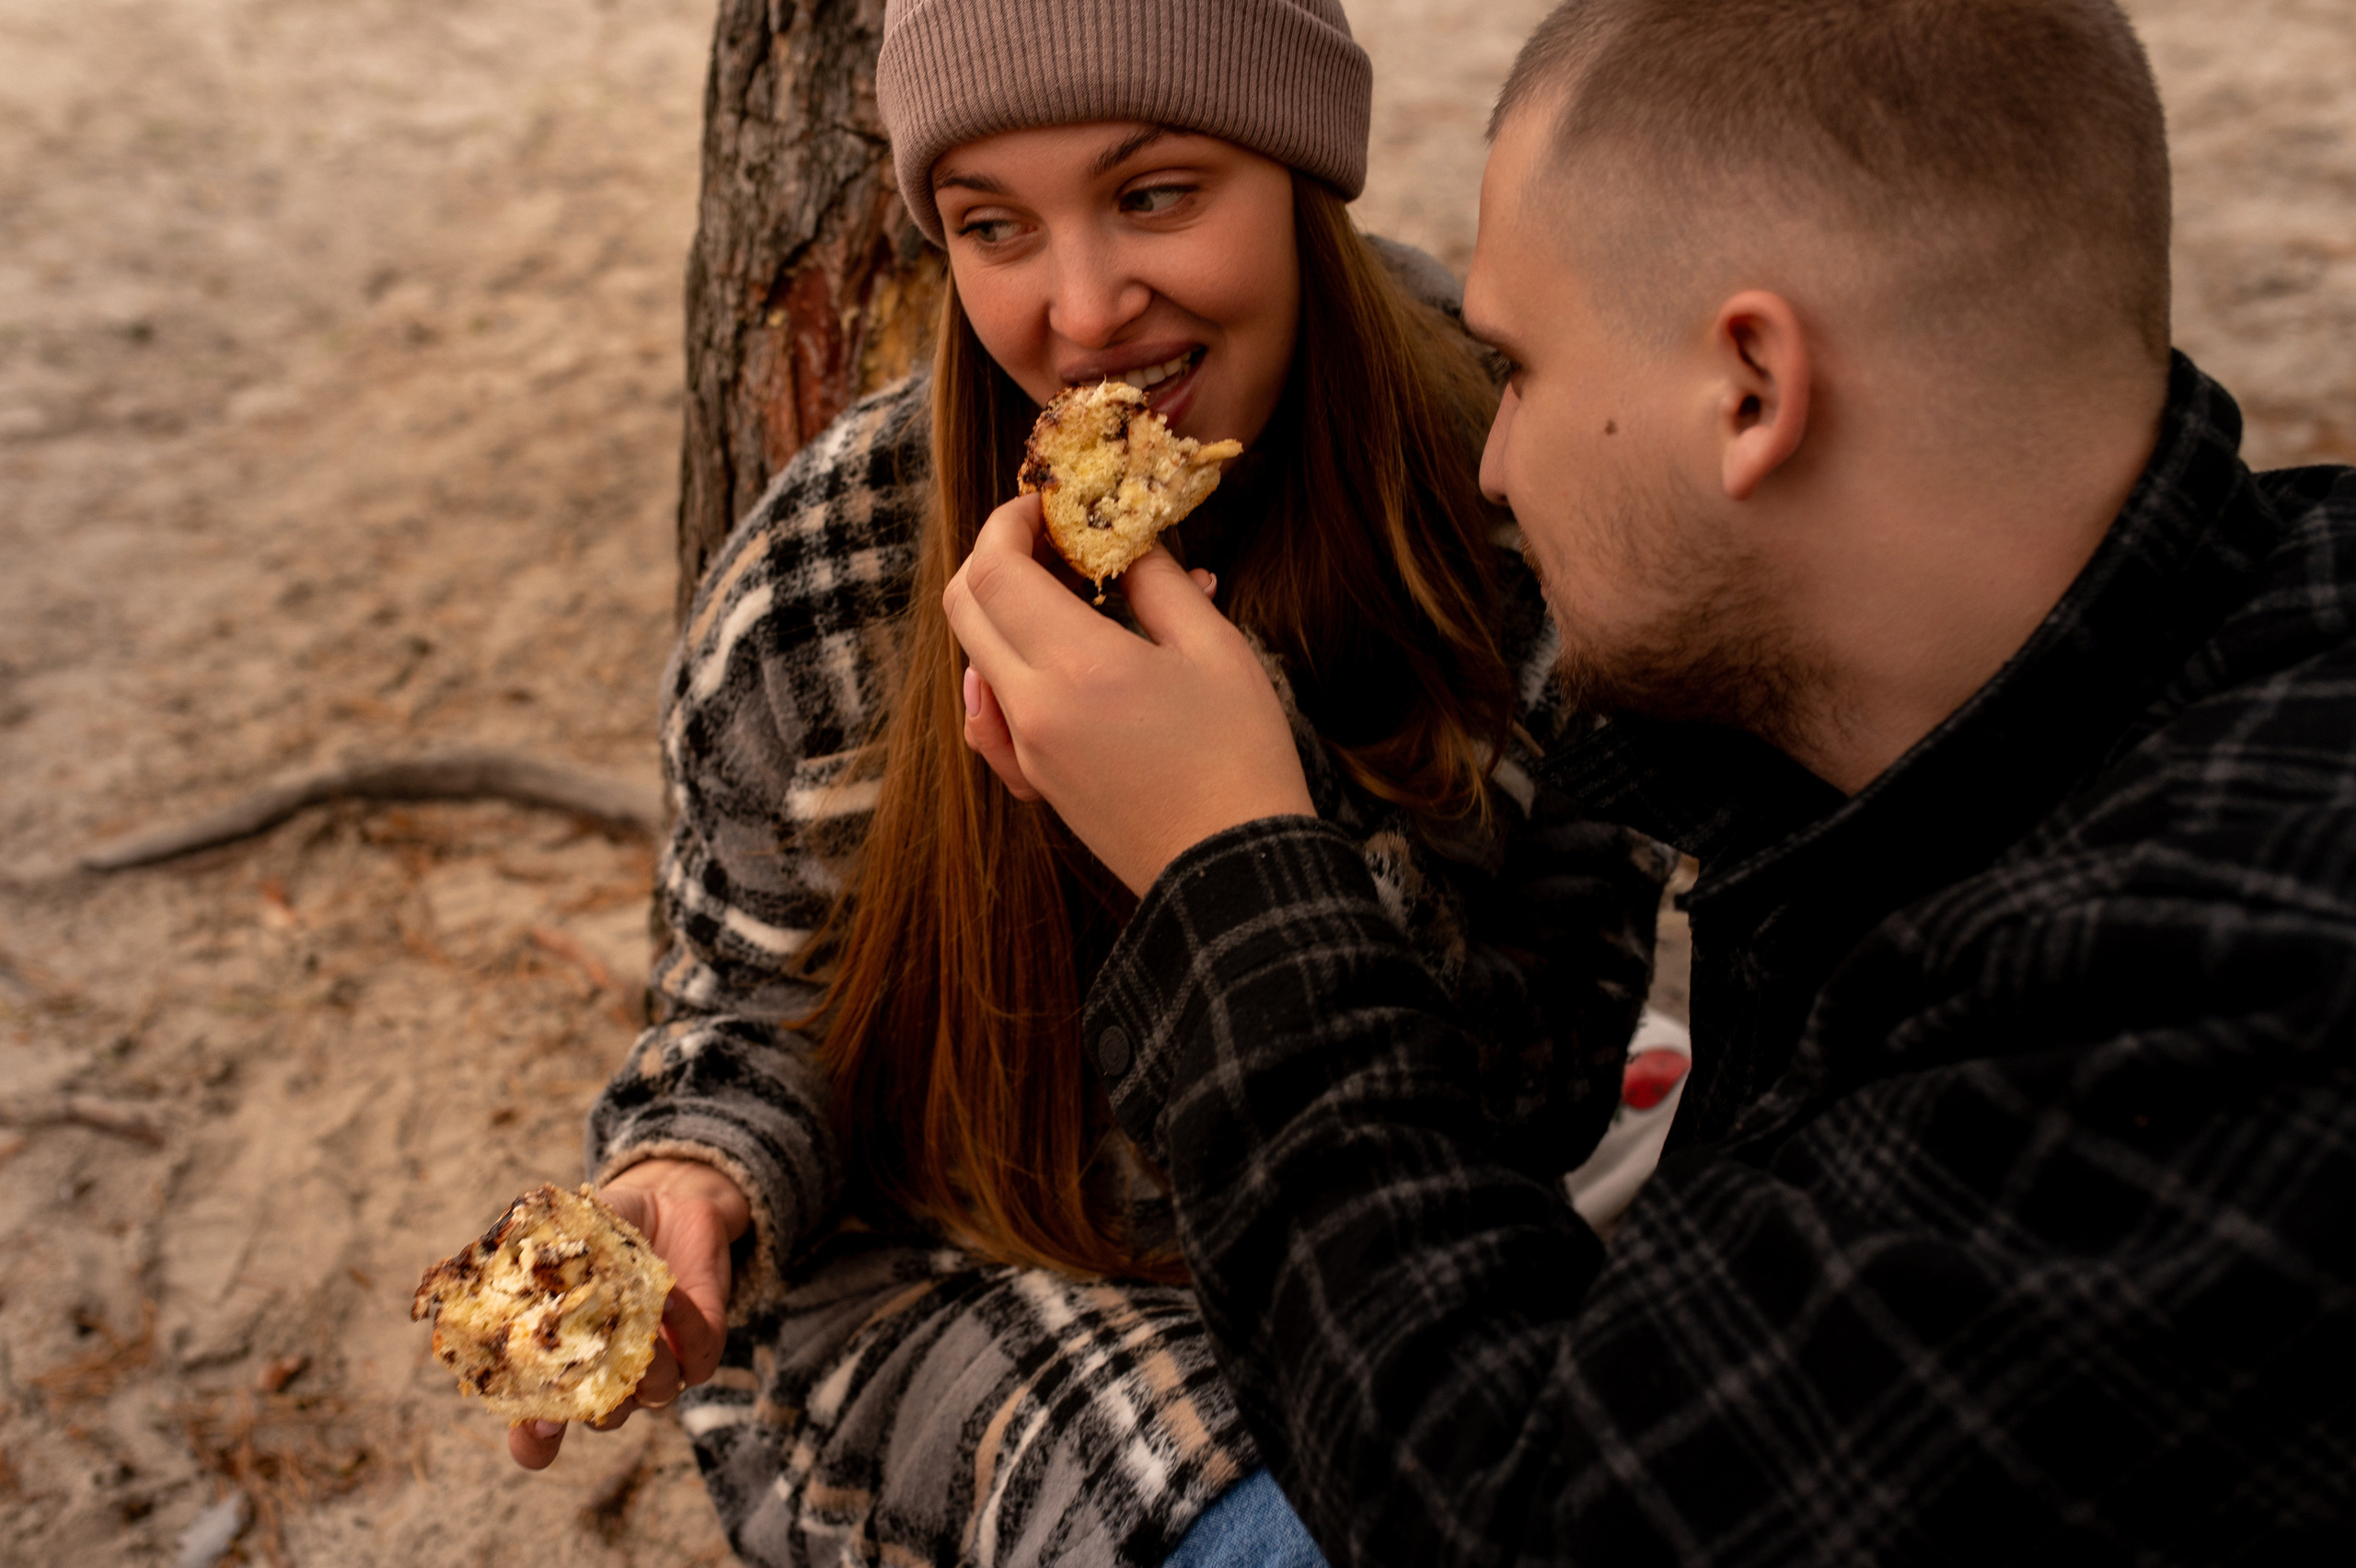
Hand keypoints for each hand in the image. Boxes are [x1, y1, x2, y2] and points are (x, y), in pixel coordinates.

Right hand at [507, 1158, 750, 1469]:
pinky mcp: (704, 1341)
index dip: (536, 1441)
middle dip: (593, 1409)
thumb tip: (500, 1251)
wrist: (668, 1203)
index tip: (534, 1427)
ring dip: (646, 1371)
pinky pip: (700, 1356)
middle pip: (603, 1419)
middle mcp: (614, 1377)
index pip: (543, 1429)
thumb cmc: (601, 1231)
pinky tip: (667, 1297)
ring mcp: (662, 1364)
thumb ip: (530, 1250)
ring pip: (657, 1394)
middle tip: (582, 1383)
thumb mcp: (562, 1234)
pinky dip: (685, 1330)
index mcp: (567, 1365)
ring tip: (634, 1330)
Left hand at [943, 492, 1314, 895]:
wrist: (1234, 869)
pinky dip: (1002, 676)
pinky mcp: (1036, 783)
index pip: (994, 569)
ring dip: (1004, 613)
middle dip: (996, 557)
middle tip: (1053, 541)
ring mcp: (1026, 752)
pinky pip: (989, 719)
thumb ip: (1158, 581)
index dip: (1008, 521)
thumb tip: (1123, 540)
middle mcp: (1031, 709)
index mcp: (1075, 666)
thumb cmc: (1239, 755)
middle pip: (965, 607)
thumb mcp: (1213, 648)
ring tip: (1072, 599)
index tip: (1047, 504)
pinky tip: (1045, 669)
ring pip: (975, 657)